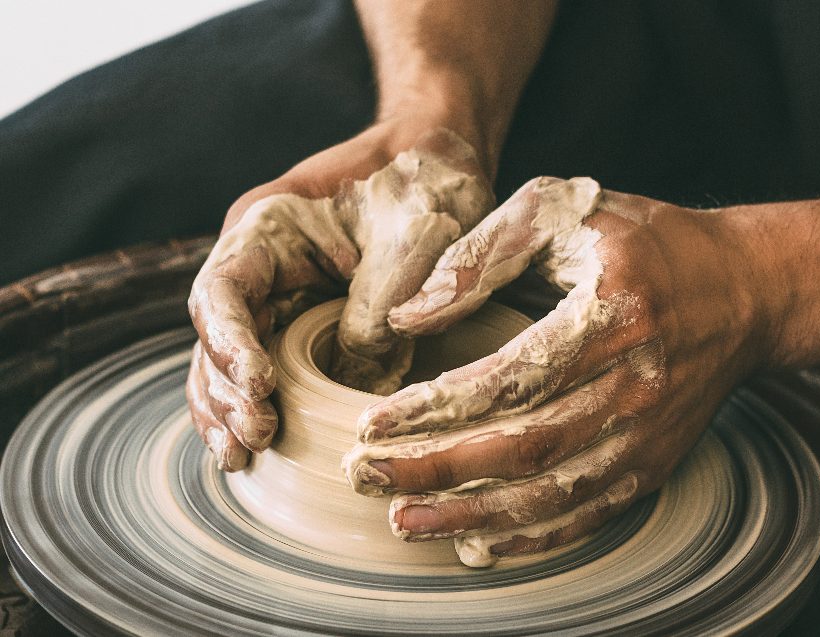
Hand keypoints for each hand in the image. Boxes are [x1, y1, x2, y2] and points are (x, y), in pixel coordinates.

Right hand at [186, 123, 492, 469]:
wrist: (439, 163)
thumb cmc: (424, 185)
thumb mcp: (412, 240)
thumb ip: (377, 309)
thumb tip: (354, 384)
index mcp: (269, 227)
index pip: (223, 290)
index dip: (229, 342)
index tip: (260, 387)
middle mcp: (261, 265)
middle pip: (214, 335)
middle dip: (228, 390)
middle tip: (258, 436)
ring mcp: (278, 296)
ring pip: (228, 360)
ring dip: (230, 409)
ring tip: (241, 456)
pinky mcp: (302, 323)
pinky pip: (266, 368)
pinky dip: (256, 406)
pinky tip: (255, 448)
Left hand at [344, 176, 768, 565]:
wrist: (741, 289)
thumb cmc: (642, 241)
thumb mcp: (562, 209)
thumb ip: (481, 254)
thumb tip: (408, 316)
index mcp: (609, 314)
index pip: (509, 377)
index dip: (435, 407)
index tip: (371, 423)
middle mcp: (635, 384)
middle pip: (523, 447)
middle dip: (435, 469)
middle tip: (363, 476)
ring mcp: (647, 433)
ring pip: (551, 493)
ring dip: (472, 516)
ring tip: (403, 520)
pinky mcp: (652, 461)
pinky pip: (588, 512)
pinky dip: (530, 537)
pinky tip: (476, 545)